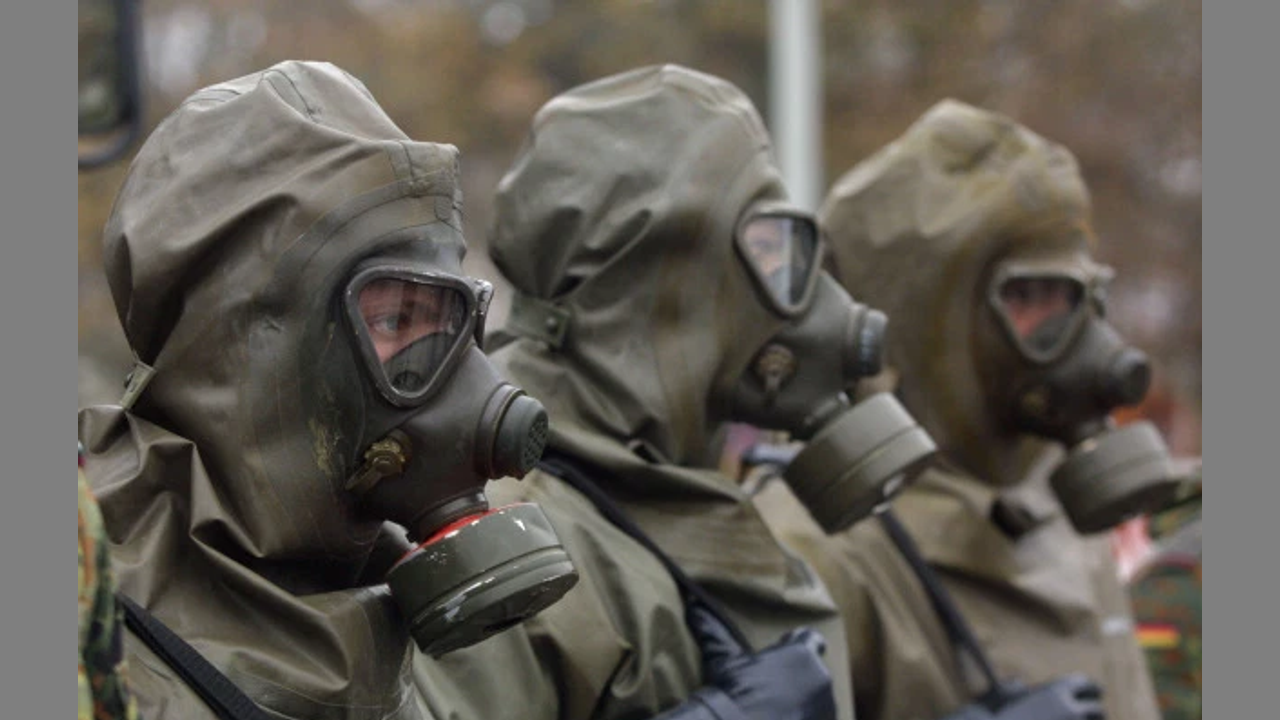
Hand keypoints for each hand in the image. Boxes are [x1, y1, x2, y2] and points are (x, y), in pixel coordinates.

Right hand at [688, 602, 836, 719]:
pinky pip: (816, 718)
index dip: (796, 645)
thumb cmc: (735, 691)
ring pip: (817, 699)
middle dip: (798, 677)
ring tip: (776, 710)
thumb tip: (692, 601)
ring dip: (803, 701)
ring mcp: (825, 709)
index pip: (811, 639)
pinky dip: (804, 718)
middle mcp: (822, 679)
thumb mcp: (724, 660)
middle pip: (814, 672)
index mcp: (801, 654)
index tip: (782, 653)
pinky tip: (782, 719)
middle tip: (772, 688)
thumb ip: (714, 631)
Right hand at [941, 674, 1104, 719]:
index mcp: (1054, 692)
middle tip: (1092, 714)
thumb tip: (1019, 685)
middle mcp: (1068, 710)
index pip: (1087, 685)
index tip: (1096, 693)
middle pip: (1098, 711)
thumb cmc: (991, 718)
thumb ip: (1014, 689)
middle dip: (1094, 714)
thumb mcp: (1000, 697)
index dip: (1091, 690)